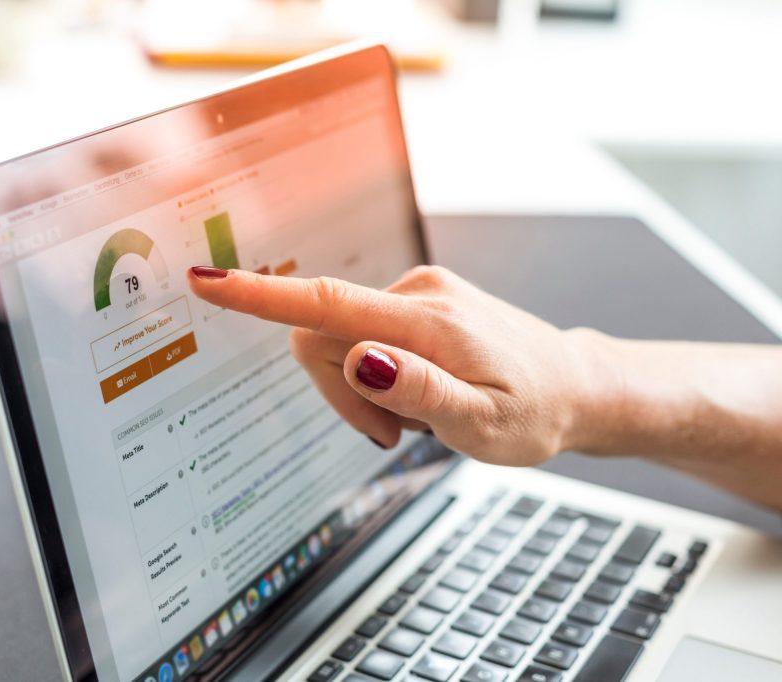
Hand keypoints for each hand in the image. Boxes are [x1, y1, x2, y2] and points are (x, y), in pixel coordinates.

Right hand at [188, 265, 601, 465]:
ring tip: (413, 420)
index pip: (326, 303)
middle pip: (321, 336)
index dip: (260, 297)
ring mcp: (417, 294)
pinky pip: (362, 335)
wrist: (575, 385)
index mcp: (425, 321)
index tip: (206, 282)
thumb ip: (421, 392)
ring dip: (360, 389)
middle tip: (392, 435)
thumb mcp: (485, 425)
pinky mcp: (418, 303)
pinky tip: (417, 396)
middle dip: (339, 392)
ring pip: (340, 340)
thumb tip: (360, 359)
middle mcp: (415, 293)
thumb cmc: (535, 411)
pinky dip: (375, 375)